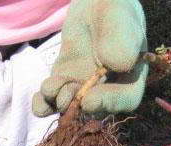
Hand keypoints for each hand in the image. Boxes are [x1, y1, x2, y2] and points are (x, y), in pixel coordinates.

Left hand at [32, 0, 147, 116]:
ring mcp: (85, 88)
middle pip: (96, 109)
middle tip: (66, 95)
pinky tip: (39, 96)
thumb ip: (122, 41)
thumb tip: (114, 64)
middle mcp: (109, 87)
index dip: (108, 104)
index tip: (89, 100)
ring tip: (50, 88)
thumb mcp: (120, 18)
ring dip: (58, 105)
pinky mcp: (65, 84)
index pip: (126, 99)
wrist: (92, 4)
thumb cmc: (113, 10)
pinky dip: (44, 104)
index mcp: (131, 74)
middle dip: (79, 106)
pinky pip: (54, 102)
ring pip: (73, 108)